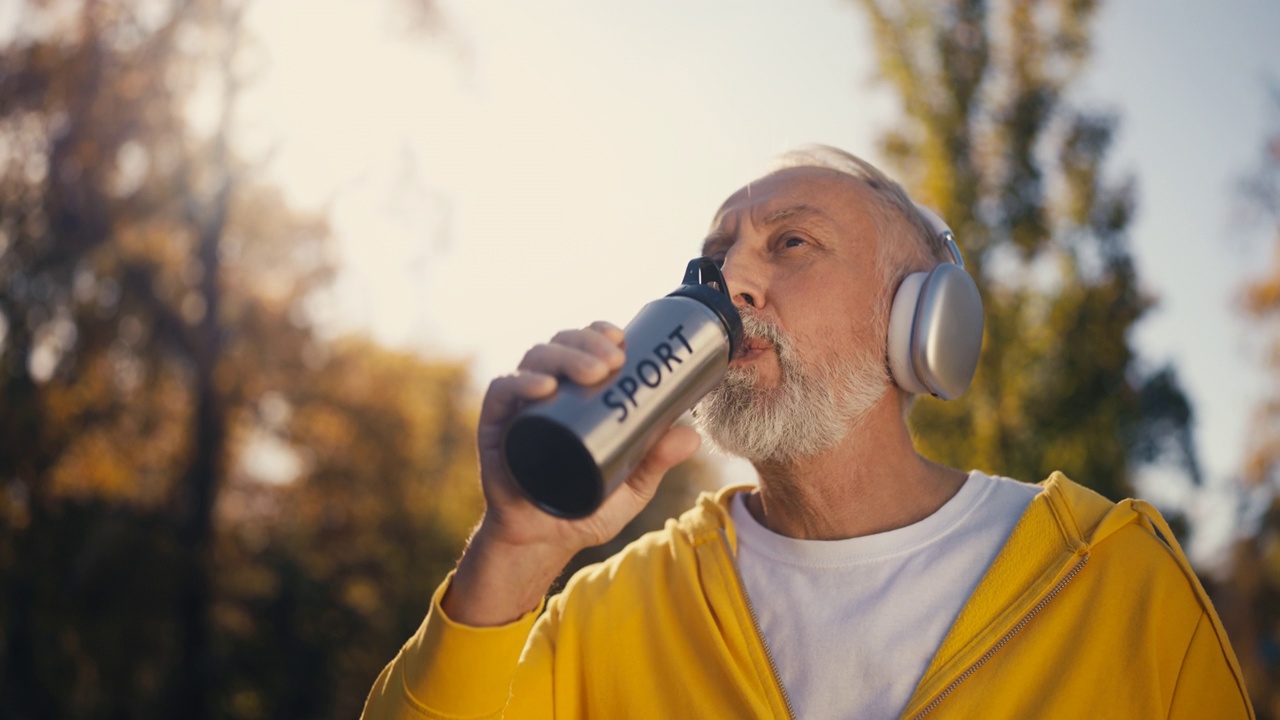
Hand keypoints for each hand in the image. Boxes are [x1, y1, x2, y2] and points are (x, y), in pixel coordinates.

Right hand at [445, 321, 700, 625]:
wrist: (542, 542)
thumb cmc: (584, 506)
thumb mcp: (630, 485)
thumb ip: (657, 461)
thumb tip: (693, 435)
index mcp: (573, 395)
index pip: (582, 348)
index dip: (598, 333)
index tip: (621, 337)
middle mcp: (544, 391)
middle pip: (560, 346)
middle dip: (587, 343)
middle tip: (614, 360)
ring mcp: (519, 406)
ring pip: (534, 360)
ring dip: (563, 355)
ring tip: (592, 372)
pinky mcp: (495, 426)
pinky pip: (501, 392)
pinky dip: (520, 382)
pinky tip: (544, 387)